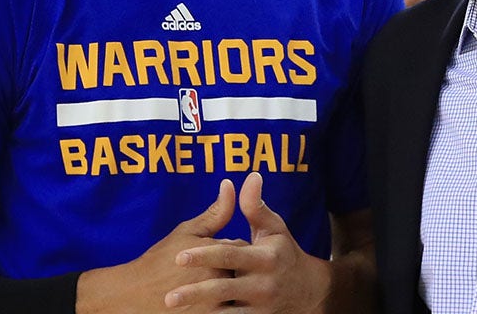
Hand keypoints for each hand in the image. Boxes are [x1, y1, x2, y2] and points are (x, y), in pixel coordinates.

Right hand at [76, 180, 237, 313]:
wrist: (133, 295)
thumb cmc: (160, 260)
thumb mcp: (187, 232)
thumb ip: (215, 212)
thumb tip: (230, 184)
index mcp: (216, 254)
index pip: (244, 250)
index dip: (233, 252)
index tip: (221, 256)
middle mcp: (218, 280)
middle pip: (245, 273)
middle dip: (237, 272)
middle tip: (220, 274)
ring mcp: (213, 305)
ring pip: (239, 296)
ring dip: (234, 293)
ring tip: (218, 289)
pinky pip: (231, 313)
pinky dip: (225, 308)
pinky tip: (214, 303)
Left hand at [167, 172, 331, 312]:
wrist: (308, 290)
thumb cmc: (284, 252)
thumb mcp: (274, 228)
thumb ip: (256, 206)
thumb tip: (250, 176)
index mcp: (266, 258)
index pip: (230, 256)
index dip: (204, 256)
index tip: (179, 257)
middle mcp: (264, 284)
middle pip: (223, 288)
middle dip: (195, 292)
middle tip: (169, 296)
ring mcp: (260, 306)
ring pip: (226, 311)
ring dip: (200, 311)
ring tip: (173, 307)